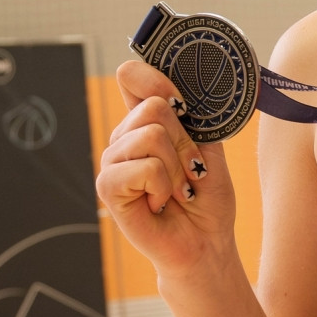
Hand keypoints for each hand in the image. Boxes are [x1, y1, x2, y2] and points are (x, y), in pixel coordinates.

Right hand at [96, 59, 236, 278]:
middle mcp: (124, 137)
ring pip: (151, 135)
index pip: (132, 76)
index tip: (182, 105)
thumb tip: (174, 93)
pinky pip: (144, 166)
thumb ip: (192, 117)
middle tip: (190, 170)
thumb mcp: (208, 148)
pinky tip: (160, 202)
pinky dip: (164, 186)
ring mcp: (113, 160)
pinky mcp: (107, 186)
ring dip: (177, 167)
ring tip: (178, 189)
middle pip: (154, 106)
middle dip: (185, 142)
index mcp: (145, 122)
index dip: (157, 80)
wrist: (206, 241)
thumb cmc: (206, 197)